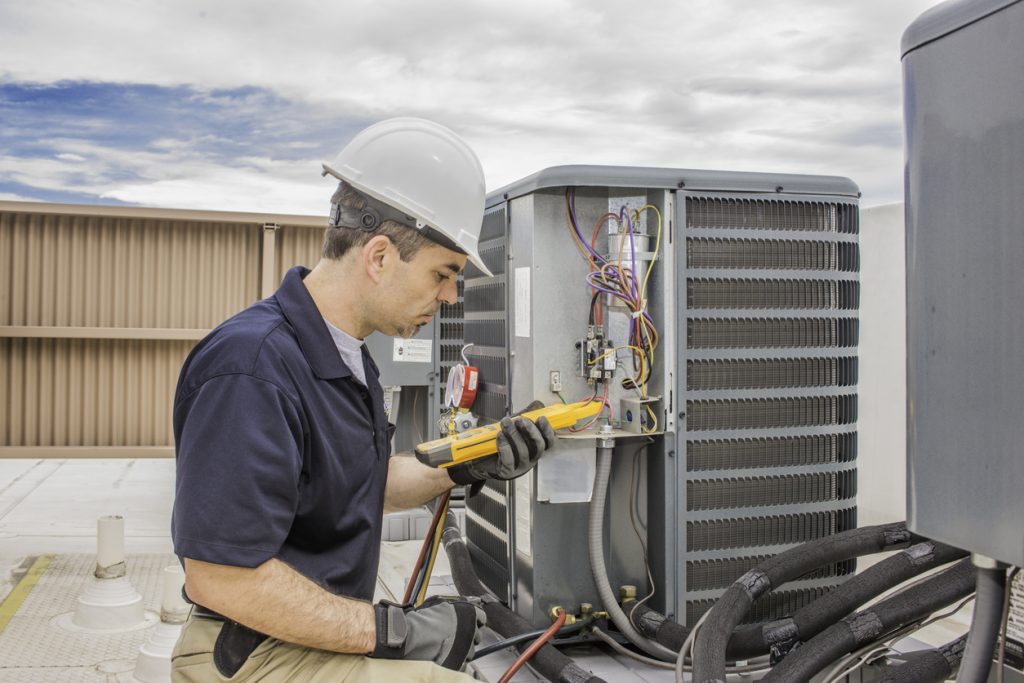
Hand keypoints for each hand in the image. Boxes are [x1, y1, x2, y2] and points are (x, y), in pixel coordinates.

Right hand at [371, 596, 485, 669]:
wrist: (408, 637)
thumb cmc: (421, 620)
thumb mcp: (441, 604)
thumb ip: (458, 605)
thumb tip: (470, 603)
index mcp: (469, 613)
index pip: (482, 617)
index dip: (474, 620)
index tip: (468, 622)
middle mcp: (471, 631)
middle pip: (477, 635)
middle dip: (468, 635)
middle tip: (454, 635)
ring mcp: (466, 649)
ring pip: (471, 651)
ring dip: (463, 649)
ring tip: (446, 646)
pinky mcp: (459, 664)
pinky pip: (465, 665)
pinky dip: (459, 662)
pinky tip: (448, 657)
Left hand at [448, 402, 555, 483]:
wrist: (479, 457)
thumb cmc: (499, 441)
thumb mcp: (514, 426)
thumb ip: (527, 415)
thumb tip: (538, 405)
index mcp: (535, 448)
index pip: (549, 441)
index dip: (548, 430)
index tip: (541, 418)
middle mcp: (531, 459)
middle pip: (539, 447)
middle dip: (531, 431)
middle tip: (520, 420)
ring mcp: (520, 467)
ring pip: (523, 452)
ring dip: (514, 435)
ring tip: (505, 423)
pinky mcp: (507, 472)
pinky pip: (509, 460)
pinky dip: (505, 446)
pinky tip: (500, 436)